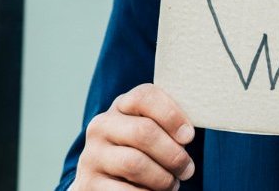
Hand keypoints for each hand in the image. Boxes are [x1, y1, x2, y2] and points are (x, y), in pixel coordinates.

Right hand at [73, 83, 196, 189]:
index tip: (189, 136)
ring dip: (162, 178)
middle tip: (187, 170)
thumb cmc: (141, 150)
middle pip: (144, 132)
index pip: (145, 96)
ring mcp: (92, 154)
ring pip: (135, 163)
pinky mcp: (89, 182)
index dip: (172, 115)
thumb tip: (185, 135)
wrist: (105, 179)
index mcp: (121, 106)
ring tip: (171, 184)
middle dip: (173, 155)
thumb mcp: (152, 130)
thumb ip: (168, 124)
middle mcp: (102, 126)